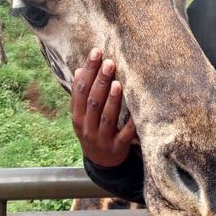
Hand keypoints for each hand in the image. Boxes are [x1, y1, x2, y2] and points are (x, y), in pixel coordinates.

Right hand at [71, 48, 137, 166]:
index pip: (80, 90)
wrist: (101, 163)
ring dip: (112, 100)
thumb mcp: (83, 115)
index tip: (96, 52)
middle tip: (109, 62)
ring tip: (117, 83)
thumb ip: (82, 94)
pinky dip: (131, 122)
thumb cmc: (93, 131)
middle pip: (92, 102)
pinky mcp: (118, 147)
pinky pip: (125, 134)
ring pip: (106, 118)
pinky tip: (137, 110)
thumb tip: (79, 69)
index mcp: (78, 116)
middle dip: (100, 81)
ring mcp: (102, 138)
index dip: (87, 71)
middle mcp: (87, 127)